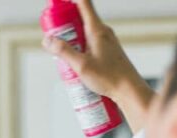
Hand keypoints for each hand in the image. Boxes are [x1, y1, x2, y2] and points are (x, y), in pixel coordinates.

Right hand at [42, 0, 155, 131]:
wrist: (129, 90)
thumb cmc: (109, 78)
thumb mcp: (81, 65)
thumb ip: (64, 51)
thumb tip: (47, 40)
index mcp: (96, 29)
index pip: (83, 3)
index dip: (69, 1)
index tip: (57, 7)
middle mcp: (102, 31)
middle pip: (80, 17)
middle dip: (64, 23)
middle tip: (53, 36)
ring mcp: (106, 41)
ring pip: (84, 31)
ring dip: (71, 38)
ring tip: (61, 53)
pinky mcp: (107, 51)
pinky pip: (89, 42)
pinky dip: (79, 47)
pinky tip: (74, 62)